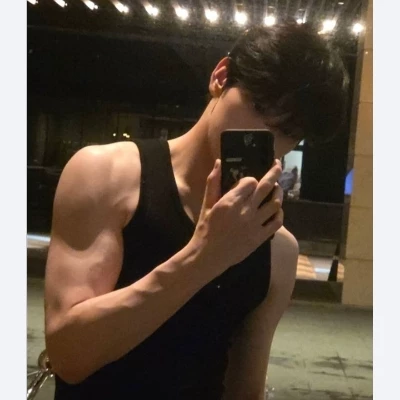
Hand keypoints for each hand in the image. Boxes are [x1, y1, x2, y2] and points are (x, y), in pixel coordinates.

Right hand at [188, 159, 282, 277]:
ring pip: (275, 203)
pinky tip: (276, 210)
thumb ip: (213, 182)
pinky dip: (279, 213)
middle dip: (275, 172)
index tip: (248, 182)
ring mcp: (255, 224)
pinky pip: (277, 222)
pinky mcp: (260, 237)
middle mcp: (245, 211)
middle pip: (267, 186)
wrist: (208, 256)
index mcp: (231, 202)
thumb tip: (218, 163)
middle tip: (278, 165)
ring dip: (278, 192)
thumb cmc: (205, 229)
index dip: (251, 179)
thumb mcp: (207, 204)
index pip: (251, 181)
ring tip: (277, 188)